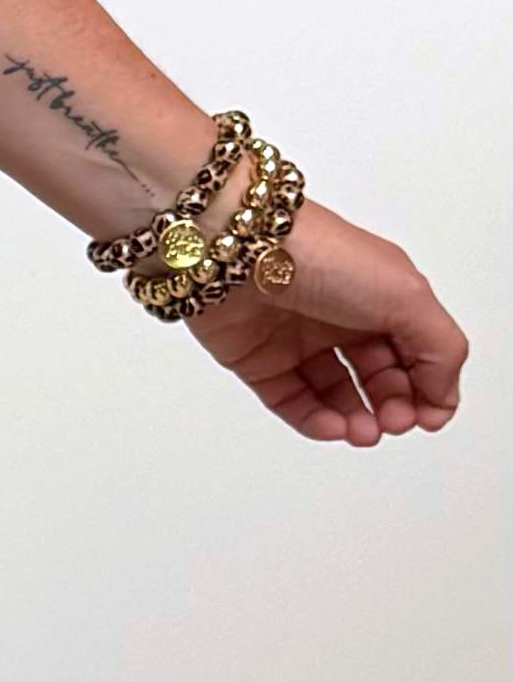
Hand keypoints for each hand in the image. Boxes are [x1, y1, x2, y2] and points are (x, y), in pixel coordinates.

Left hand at [186, 203, 467, 445]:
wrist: (239, 249)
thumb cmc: (323, 255)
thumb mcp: (407, 297)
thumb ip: (439, 349)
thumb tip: (441, 395)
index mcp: (383, 295)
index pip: (416, 352)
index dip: (428, 387)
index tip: (429, 416)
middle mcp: (342, 317)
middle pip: (378, 378)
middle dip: (393, 406)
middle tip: (395, 422)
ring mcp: (299, 340)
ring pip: (336, 395)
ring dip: (356, 420)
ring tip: (365, 432)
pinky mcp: (259, 360)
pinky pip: (292, 401)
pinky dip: (315, 421)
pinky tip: (335, 427)